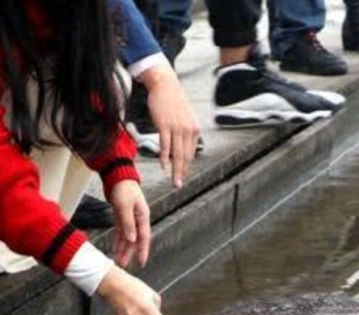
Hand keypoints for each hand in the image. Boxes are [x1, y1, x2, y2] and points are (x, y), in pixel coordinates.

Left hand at [108, 180, 150, 268]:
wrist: (117, 175)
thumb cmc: (123, 187)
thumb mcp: (125, 205)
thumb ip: (128, 223)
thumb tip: (132, 239)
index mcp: (143, 216)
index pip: (144, 237)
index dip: (142, 251)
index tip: (140, 263)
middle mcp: (138, 219)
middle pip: (135, 240)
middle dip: (129, 253)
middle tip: (123, 265)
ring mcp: (130, 217)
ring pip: (127, 237)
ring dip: (122, 249)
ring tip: (118, 260)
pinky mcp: (122, 215)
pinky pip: (120, 231)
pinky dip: (117, 240)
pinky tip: (114, 248)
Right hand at [139, 63, 199, 188]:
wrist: (165, 84)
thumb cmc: (172, 101)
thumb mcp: (184, 117)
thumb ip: (185, 131)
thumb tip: (181, 145)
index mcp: (194, 129)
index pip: (190, 153)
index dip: (186, 167)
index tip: (182, 177)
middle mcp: (188, 129)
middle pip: (185, 156)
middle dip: (182, 173)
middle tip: (179, 186)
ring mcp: (177, 127)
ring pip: (177, 153)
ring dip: (175, 170)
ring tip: (174, 181)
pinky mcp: (165, 124)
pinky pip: (166, 144)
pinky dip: (165, 156)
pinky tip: (164, 165)